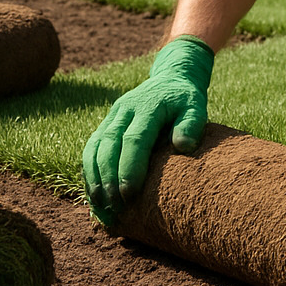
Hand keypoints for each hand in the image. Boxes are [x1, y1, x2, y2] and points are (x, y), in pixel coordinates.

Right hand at [82, 35, 213, 224]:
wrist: (169, 78)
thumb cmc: (185, 100)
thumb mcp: (196, 107)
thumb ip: (191, 125)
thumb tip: (183, 147)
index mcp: (148, 107)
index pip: (134, 139)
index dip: (129, 168)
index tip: (129, 194)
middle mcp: (124, 110)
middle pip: (108, 145)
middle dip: (108, 178)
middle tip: (114, 207)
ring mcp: (112, 116)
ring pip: (94, 147)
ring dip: (94, 177)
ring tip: (100, 206)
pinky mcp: (106, 123)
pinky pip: (91, 148)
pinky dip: (89, 172)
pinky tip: (94, 194)